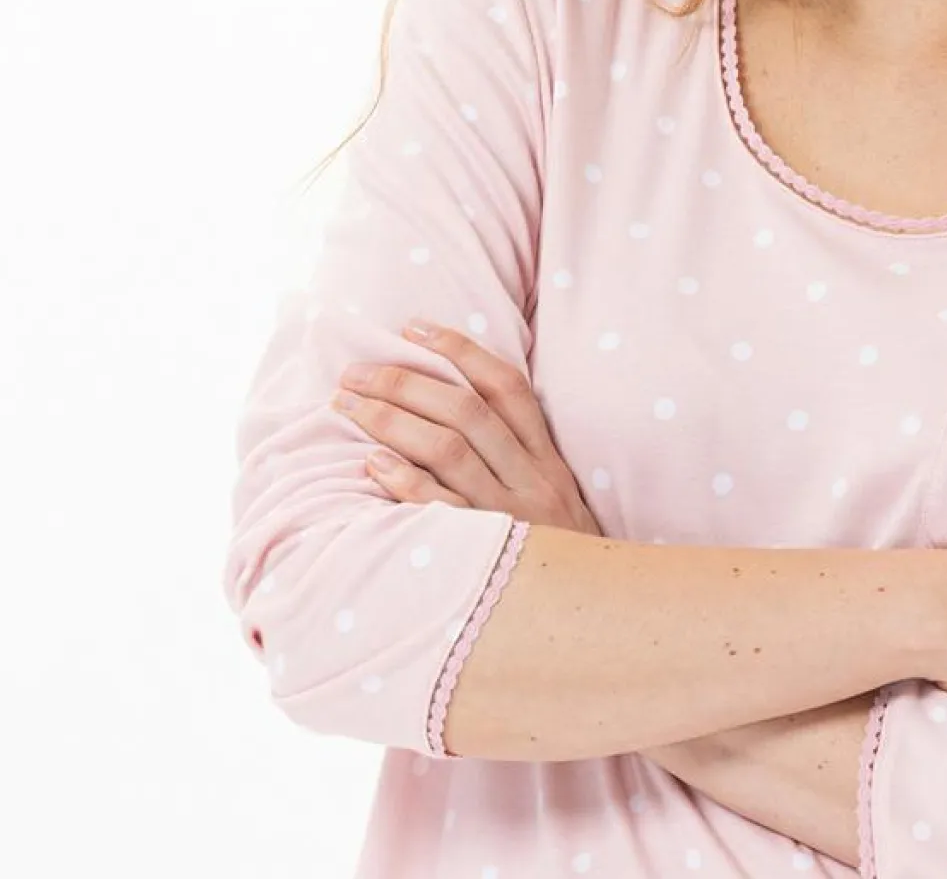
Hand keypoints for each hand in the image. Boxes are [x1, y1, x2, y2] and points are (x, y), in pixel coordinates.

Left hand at [330, 321, 601, 535]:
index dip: (459, 350)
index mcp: (547, 460)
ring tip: (347, 407)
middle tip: (354, 373)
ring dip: (391, 421)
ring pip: (448, 449)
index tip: (412, 327)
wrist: (599, 619)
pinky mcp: (487, 554)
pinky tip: (372, 464)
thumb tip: (453, 414)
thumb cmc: (561, 559)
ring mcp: (510, 516)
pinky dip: (405, 481)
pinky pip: (441, 508)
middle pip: (465, 411)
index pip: (506, 386)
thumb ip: (520, 460)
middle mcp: (532, 480)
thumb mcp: (557, 502)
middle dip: (405, 382)